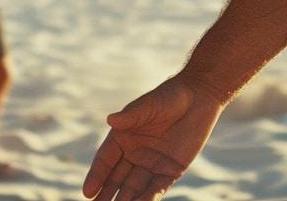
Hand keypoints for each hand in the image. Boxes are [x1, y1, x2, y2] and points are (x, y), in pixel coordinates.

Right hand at [83, 75, 226, 200]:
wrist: (198, 97)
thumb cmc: (169, 96)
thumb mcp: (148, 105)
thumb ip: (130, 116)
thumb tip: (110, 120)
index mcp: (122, 137)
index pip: (105, 160)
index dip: (96, 176)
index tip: (87, 193)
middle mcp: (134, 153)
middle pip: (117, 178)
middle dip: (107, 194)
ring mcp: (152, 164)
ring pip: (134, 187)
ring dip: (126, 200)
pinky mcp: (170, 171)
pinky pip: (157, 188)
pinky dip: (149, 199)